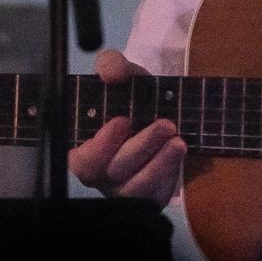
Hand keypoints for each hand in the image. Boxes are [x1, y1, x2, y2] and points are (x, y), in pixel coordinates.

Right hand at [67, 50, 184, 200]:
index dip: (99, 146)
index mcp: (85, 146)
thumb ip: (112, 65)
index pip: (82, 159)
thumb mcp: (123, 74)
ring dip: (159, 163)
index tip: (122, 121)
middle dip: (140, 147)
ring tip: (178, 141)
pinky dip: (169, 173)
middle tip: (165, 124)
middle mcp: (102, 172)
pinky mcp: (148, 195)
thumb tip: (111, 72)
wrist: (163, 111)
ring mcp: (124, 187)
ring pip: (136, 187)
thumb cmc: (132, 97)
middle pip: (113, 171)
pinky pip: (155, 194)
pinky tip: (179, 152)